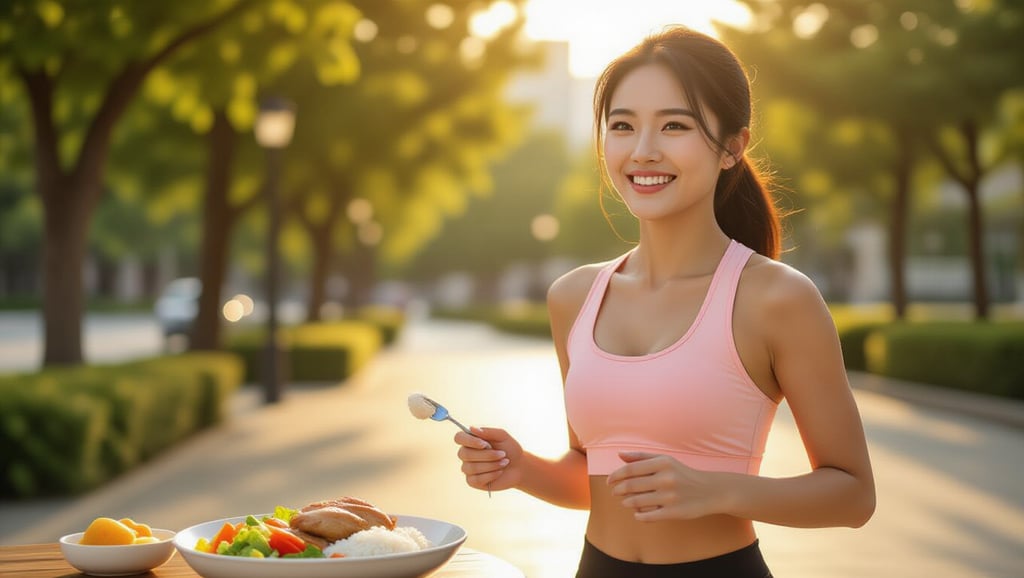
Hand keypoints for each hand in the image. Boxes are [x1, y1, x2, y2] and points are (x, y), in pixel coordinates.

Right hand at [454, 427, 520, 491]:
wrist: (519, 467)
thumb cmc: (510, 449)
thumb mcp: (502, 436)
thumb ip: (488, 431)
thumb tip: (471, 428)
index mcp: (471, 440)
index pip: (459, 438)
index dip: (469, 441)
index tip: (484, 444)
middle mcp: (466, 454)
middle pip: (465, 454)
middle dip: (487, 455)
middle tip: (502, 454)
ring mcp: (468, 468)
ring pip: (472, 467)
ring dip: (492, 465)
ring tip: (504, 462)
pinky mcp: (472, 481)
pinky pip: (477, 479)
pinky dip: (491, 475)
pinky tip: (499, 472)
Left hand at [606, 451, 723, 521]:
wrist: (710, 491)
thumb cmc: (682, 474)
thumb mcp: (665, 460)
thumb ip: (642, 457)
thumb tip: (619, 455)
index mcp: (663, 463)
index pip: (631, 469)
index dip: (616, 475)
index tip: (609, 481)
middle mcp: (666, 479)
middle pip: (631, 486)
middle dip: (618, 490)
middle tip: (614, 492)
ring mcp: (670, 497)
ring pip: (637, 502)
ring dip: (627, 502)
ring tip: (625, 501)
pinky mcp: (674, 513)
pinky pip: (648, 516)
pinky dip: (639, 515)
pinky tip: (637, 513)